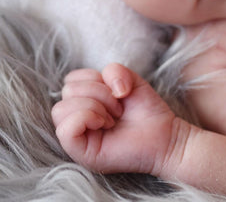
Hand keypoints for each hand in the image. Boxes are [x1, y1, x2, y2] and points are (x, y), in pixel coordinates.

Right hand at [52, 63, 186, 175]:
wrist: (164, 134)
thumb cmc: (145, 109)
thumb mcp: (129, 79)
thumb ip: (114, 70)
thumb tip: (108, 85)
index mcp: (83, 101)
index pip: (70, 80)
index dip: (95, 79)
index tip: (116, 93)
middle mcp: (76, 119)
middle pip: (67, 91)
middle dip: (98, 93)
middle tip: (117, 109)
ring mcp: (77, 138)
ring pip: (61, 109)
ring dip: (94, 106)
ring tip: (113, 118)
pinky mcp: (81, 154)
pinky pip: (65, 131)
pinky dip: (86, 118)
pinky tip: (106, 124)